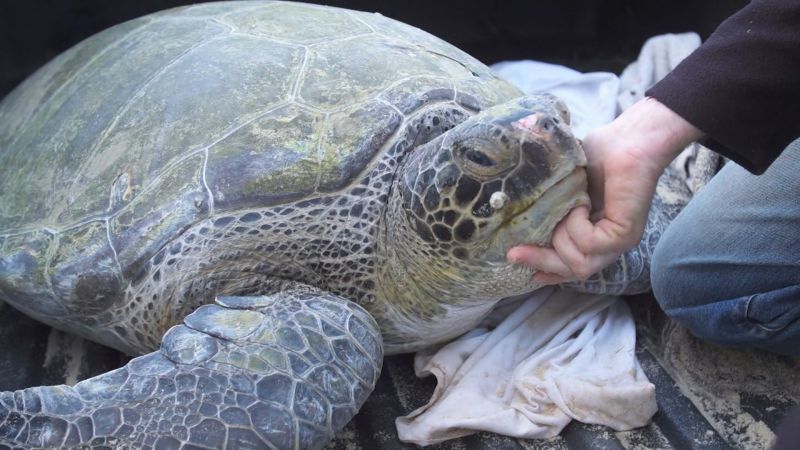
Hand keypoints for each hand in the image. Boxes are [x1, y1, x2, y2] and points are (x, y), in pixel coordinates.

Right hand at [507, 98, 703, 283]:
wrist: (628, 140)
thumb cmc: (599, 154)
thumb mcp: (566, 186)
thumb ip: (552, 206)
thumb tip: (520, 218)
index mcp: (596, 233)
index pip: (573, 264)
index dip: (548, 270)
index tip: (523, 269)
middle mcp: (608, 244)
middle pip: (574, 270)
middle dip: (541, 262)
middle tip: (515, 253)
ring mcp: (618, 242)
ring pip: (579, 264)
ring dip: (561, 240)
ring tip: (564, 211)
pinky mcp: (623, 236)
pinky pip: (586, 243)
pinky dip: (575, 224)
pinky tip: (580, 203)